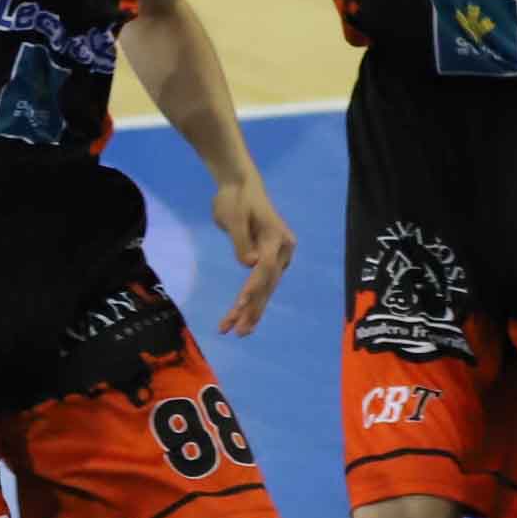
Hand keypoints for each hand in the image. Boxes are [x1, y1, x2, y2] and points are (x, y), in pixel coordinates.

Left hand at [206, 171, 294, 338]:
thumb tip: (249, 264)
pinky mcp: (268, 261)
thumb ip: (240, 239)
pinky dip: (250, 301)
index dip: (253, 288)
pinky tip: (241, 318)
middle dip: (251, 308)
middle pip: (267, 284)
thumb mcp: (234, 214)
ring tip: (236, 332)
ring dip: (250, 311)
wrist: (241, 186)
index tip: (239, 305)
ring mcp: (277, 257)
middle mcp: (282, 250)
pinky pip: (260, 285)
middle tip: (237, 331)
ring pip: (265, 289)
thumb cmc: (236, 198)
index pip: (266, 268)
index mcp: (277, 238)